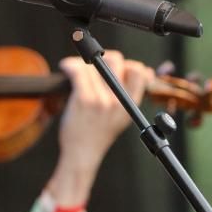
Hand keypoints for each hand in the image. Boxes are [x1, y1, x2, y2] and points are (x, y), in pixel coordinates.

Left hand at [55, 50, 154, 175]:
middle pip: (116, 60)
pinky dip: (69, 65)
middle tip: (94, 65)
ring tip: (76, 70)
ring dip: (82, 64)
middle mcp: (118, 102)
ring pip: (94, 65)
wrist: (82, 154)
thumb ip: (131, 94)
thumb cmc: (98, 133)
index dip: (126, 64)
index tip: (114, 68)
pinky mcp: (83, 101)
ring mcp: (101, 101)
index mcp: (130, 105)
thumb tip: (146, 70)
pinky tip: (65, 67)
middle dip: (104, 57)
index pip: (138, 71)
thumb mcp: (122, 116)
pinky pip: (77, 72)